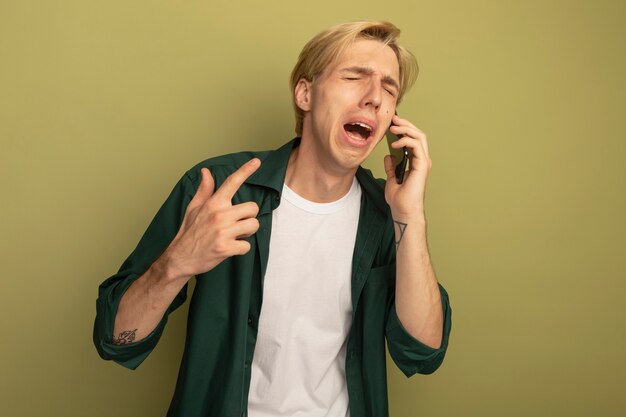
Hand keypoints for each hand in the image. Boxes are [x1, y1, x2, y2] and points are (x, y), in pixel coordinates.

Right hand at [160, 158, 261, 279]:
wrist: (180, 258)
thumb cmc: (189, 232)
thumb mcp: (194, 208)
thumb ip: (204, 190)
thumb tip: (206, 172)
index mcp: (213, 203)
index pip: (232, 182)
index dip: (245, 170)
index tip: (256, 161)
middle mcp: (219, 215)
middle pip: (252, 208)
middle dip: (248, 217)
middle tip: (236, 224)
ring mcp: (223, 231)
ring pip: (254, 225)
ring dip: (247, 233)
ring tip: (234, 236)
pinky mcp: (225, 248)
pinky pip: (247, 246)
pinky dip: (241, 249)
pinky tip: (230, 248)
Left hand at [383, 114, 431, 218]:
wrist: (403, 211)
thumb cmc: (399, 200)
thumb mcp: (392, 179)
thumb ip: (391, 167)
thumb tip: (389, 156)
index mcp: (416, 162)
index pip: (413, 140)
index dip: (404, 130)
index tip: (392, 124)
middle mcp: (422, 160)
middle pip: (418, 135)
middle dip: (406, 125)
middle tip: (393, 119)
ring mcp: (423, 162)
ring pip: (419, 137)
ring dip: (406, 129)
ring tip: (393, 128)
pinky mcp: (422, 165)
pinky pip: (416, 146)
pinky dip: (406, 141)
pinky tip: (395, 142)